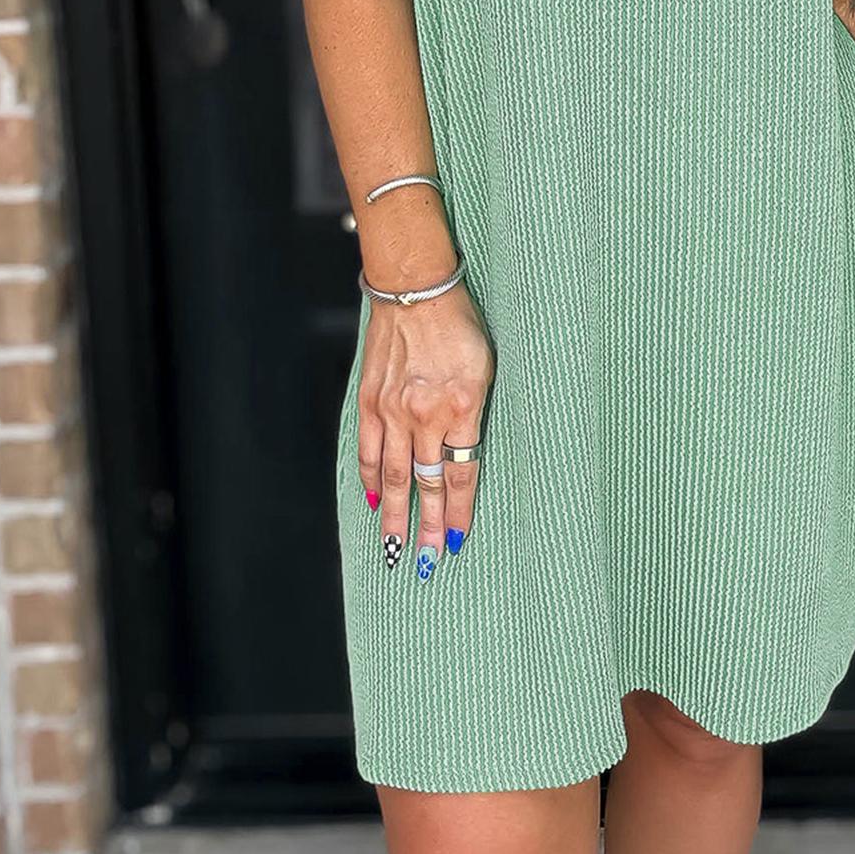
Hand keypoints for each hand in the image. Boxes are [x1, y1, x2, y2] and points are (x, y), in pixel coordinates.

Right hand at [356, 280, 493, 578]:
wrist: (416, 289)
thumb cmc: (460, 323)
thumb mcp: (486, 367)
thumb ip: (475, 413)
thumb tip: (466, 453)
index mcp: (463, 407)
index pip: (462, 475)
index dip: (460, 513)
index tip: (458, 541)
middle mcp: (426, 415)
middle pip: (427, 484)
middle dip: (428, 527)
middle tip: (428, 564)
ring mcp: (393, 410)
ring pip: (393, 476)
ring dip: (395, 516)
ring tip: (396, 549)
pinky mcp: (370, 401)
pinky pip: (368, 450)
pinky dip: (369, 479)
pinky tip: (372, 502)